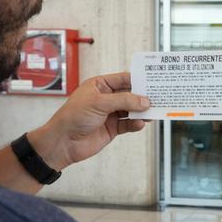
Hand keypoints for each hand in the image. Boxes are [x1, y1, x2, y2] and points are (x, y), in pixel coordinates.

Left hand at [27, 72, 150, 170]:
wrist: (63, 142)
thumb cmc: (73, 117)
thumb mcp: (99, 103)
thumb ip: (124, 101)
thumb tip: (144, 101)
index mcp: (100, 85)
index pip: (123, 79)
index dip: (138, 80)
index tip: (153, 81)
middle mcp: (106, 98)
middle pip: (130, 95)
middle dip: (143, 97)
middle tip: (158, 97)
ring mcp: (110, 114)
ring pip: (131, 110)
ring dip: (142, 111)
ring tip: (153, 112)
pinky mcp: (112, 128)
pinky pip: (128, 124)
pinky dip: (136, 124)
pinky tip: (140, 124)